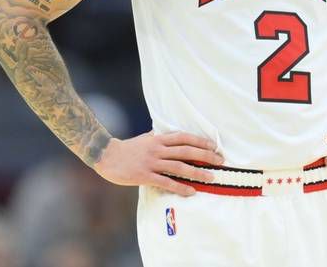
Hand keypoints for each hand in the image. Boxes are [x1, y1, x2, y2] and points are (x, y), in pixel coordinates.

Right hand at [93, 131, 223, 195]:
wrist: (106, 156)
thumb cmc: (127, 148)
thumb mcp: (145, 139)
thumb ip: (158, 137)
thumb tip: (170, 135)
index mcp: (158, 139)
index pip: (184, 138)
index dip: (200, 141)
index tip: (214, 146)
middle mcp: (157, 149)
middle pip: (186, 151)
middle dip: (205, 156)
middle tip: (220, 161)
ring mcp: (151, 162)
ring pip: (179, 167)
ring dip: (197, 172)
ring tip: (211, 177)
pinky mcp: (144, 176)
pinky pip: (166, 182)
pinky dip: (180, 187)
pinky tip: (191, 191)